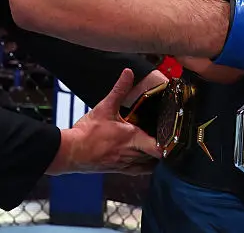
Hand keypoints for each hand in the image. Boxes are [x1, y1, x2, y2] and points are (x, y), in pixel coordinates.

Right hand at [47, 69, 162, 175]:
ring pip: (148, 165)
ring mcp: (125, 164)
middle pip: (156, 157)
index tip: (171, 135)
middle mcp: (132, 153)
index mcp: (133, 138)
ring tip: (155, 147)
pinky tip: (141, 158)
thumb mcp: (105, 107)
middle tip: (165, 139)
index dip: (168, 143)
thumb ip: (119, 89)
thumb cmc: (88, 132)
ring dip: (153, 158)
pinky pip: (137, 171)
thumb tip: (128, 73)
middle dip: (162, 149)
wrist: (71, 152)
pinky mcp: (118, 170)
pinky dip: (143, 165)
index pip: (159, 147)